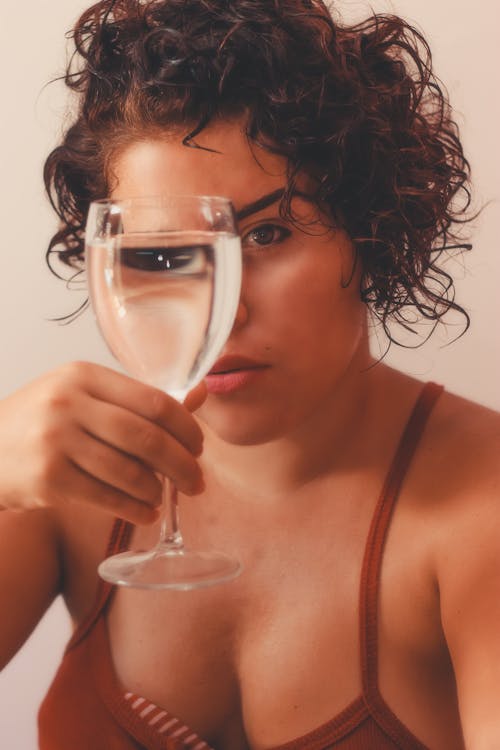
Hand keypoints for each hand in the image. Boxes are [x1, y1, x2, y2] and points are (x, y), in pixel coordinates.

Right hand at [0, 362, 205, 524]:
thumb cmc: (40, 422)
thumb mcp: (82, 395)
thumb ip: (137, 398)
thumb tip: (200, 395)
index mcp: (84, 375)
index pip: (153, 400)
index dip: (186, 427)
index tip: (200, 446)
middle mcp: (69, 402)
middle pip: (146, 437)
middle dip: (181, 464)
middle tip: (197, 482)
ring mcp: (55, 440)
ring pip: (129, 470)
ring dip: (157, 490)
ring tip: (164, 498)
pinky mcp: (47, 479)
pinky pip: (106, 497)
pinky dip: (134, 508)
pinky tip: (145, 512)